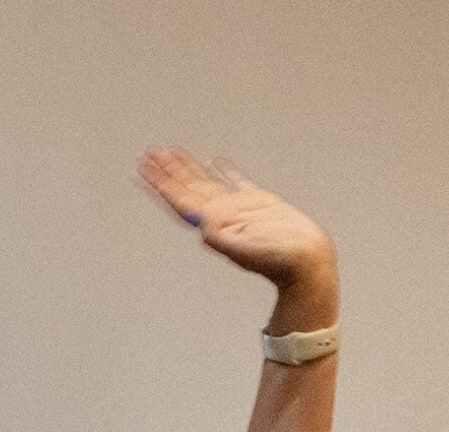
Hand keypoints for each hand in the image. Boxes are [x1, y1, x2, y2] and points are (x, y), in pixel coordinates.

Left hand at [137, 149, 336, 302]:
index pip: (179, 200)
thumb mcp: (245, 250)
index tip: (142, 169)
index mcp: (214, 224)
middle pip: (187, 188)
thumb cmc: (278, 260)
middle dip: (167, 171)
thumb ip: (221, 236)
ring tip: (170, 152)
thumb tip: (201, 223)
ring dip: (187, 167)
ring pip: (206, 181)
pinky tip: (214, 161)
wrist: (306, 262)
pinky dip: (223, 170)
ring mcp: (238, 207)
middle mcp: (221, 214)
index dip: (160, 184)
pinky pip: (235, 181)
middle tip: (148, 153)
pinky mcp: (259, 202)